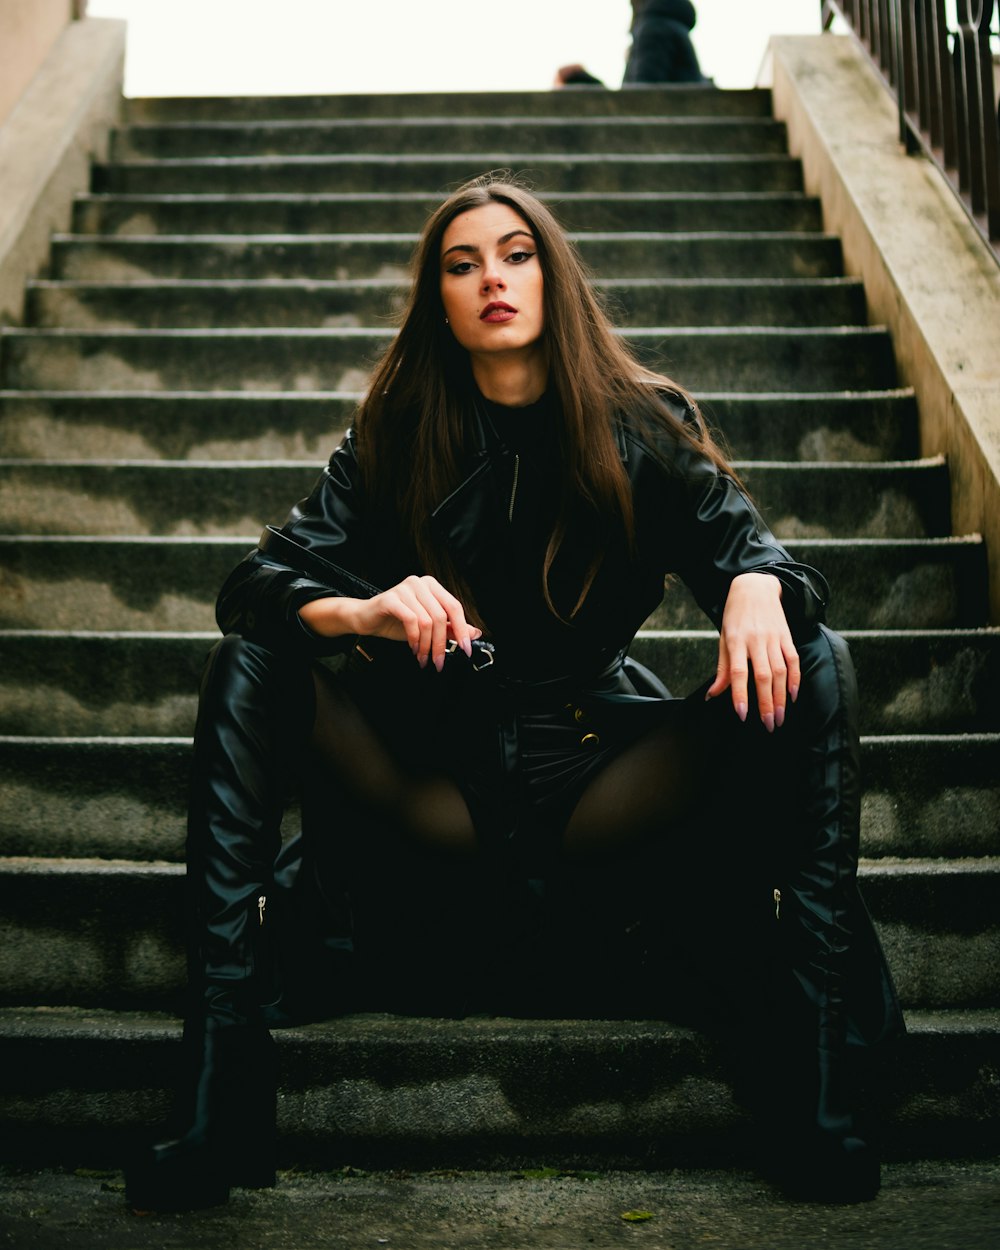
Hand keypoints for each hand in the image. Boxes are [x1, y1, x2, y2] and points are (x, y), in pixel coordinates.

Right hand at [299, 575, 480, 671]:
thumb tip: (474, 634)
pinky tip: (413, 648)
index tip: (465, 650)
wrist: (367, 619)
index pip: (454, 607)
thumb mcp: (428, 627)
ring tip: (423, 658)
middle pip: (441, 616)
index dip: (462, 630)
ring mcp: (405, 588)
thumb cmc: (397, 621)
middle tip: (439, 662)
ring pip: (426, 621)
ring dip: (426, 645)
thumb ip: (450, 628)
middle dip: (441, 643)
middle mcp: (420, 583)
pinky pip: (411, 620)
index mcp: (432, 586)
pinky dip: (414, 639)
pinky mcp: (391, 598)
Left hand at [705, 572, 799, 730]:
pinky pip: (794, 660)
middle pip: (763, 676)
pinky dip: (795, 679)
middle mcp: (756, 640)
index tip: (743, 715)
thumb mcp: (723, 638)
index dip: (740, 694)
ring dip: (781, 697)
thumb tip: (712, 695)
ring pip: (780, 672)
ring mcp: (774, 638)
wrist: (755, 587)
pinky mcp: (787, 636)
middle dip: (766, 703)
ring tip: (780, 717)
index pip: (738, 672)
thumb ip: (722, 668)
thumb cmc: (734, 616)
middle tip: (769, 725)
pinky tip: (793, 696)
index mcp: (736, 641)